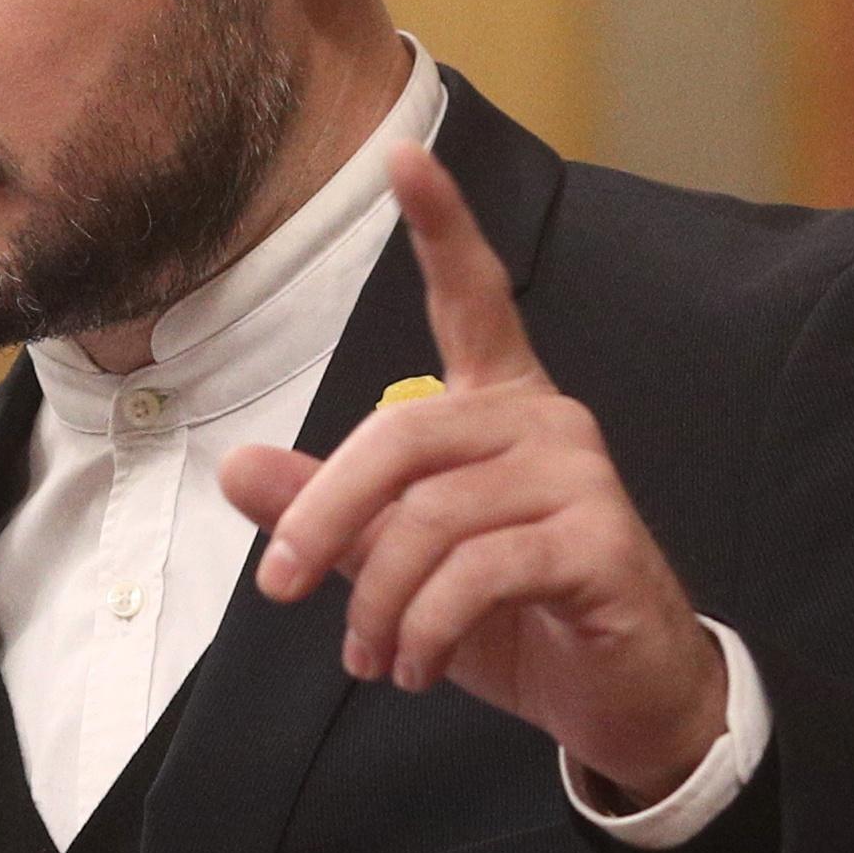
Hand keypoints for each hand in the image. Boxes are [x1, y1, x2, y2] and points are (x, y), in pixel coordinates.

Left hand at [221, 147, 728, 805]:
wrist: (619, 695)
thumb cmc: (514, 617)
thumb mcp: (400, 565)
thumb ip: (330, 511)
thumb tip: (234, 469)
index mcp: (500, 406)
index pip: (472, 298)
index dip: (441, 225)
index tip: (404, 157)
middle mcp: (546, 421)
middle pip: (402, 434)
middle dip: (323, 517)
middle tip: (281, 590)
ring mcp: (580, 478)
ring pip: (432, 518)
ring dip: (377, 602)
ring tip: (369, 658)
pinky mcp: (600, 543)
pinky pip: (478, 573)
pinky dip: (425, 630)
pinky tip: (414, 665)